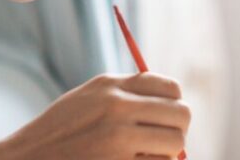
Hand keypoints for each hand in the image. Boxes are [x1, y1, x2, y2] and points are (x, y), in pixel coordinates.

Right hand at [0, 72, 190, 158]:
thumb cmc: (58, 134)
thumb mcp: (87, 99)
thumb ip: (126, 95)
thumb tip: (172, 104)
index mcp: (110, 86)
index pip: (171, 89)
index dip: (174, 105)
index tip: (166, 118)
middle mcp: (117, 108)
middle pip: (181, 115)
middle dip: (177, 131)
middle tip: (162, 143)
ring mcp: (117, 140)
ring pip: (175, 145)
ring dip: (165, 155)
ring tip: (142, 157)